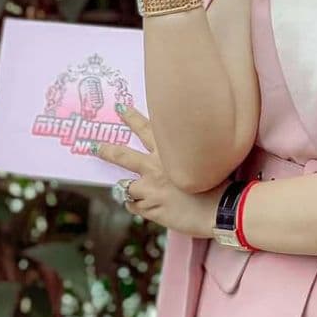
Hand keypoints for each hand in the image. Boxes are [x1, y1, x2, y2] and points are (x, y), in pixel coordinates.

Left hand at [92, 102, 225, 237]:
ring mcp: (150, 188)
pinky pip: (135, 206)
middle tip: (95, 146)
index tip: (120, 108)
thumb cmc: (220, 182)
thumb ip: (188, 155)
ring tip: (127, 190)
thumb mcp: (205, 158)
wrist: (222, 207)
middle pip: (124, 155)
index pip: (146, 128)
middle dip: (108, 150)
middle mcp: (156, 167)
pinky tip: (148, 207)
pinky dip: (139, 206)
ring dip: (126, 188)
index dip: (131, 117)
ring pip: (125, 186)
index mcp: (169, 151)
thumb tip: (181, 156)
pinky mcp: (150, 208)